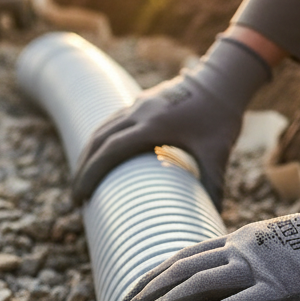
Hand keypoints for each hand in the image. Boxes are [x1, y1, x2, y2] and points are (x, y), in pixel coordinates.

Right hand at [70, 36, 269, 207]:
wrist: (223, 80)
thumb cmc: (222, 118)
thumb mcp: (219, 153)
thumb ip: (214, 186)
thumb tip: (213, 219)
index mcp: (153, 125)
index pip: (111, 150)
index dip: (91, 174)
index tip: (81, 198)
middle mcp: (139, 113)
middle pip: (97, 141)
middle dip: (82, 171)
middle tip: (76, 199)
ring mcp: (138, 105)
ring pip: (101, 130)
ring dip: (87, 156)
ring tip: (82, 181)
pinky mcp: (141, 102)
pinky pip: (111, 122)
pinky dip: (100, 141)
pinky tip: (99, 157)